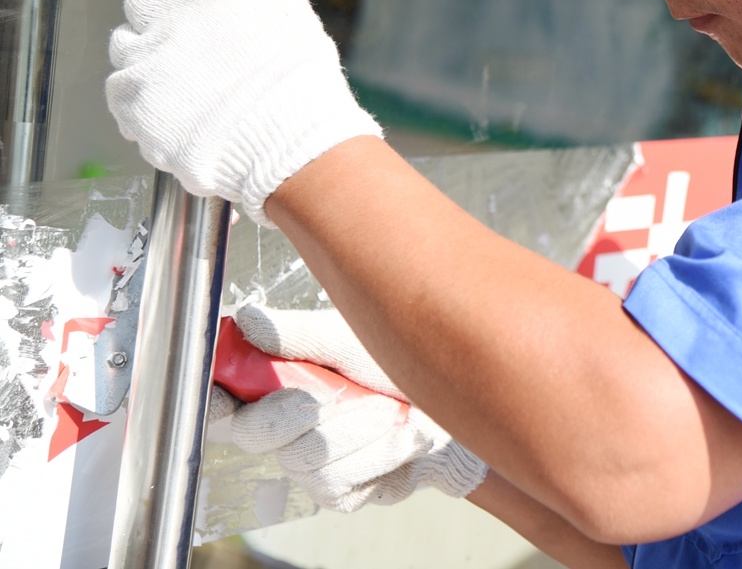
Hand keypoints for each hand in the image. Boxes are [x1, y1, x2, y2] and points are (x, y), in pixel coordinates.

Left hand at [105, 0, 380, 226]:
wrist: (294, 152)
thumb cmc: (300, 81)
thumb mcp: (290, 8)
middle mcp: (173, 17)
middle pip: (143, 1)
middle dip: (166, 16)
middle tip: (204, 43)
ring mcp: (148, 61)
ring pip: (128, 45)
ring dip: (153, 57)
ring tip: (198, 85)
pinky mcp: (133, 102)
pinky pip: (122, 88)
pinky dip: (145, 96)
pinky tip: (185, 107)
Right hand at [221, 304, 487, 511]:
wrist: (454, 409)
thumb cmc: (399, 367)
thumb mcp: (351, 338)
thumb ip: (299, 334)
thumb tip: (249, 320)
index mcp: (277, 387)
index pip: (223, 404)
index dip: (215, 402)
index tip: (222, 396)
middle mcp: (284, 432)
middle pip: (257, 433)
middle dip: (300, 410)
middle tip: (338, 390)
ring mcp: (309, 466)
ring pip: (305, 457)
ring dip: (358, 425)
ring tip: (390, 406)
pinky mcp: (339, 493)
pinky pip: (340, 479)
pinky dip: (379, 449)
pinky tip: (401, 433)